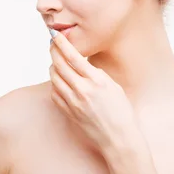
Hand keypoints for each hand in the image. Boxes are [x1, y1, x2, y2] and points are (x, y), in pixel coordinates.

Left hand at [48, 30, 138, 154]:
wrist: (118, 138)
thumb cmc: (121, 112)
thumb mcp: (113, 86)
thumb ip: (96, 74)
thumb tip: (81, 64)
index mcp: (97, 80)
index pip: (73, 56)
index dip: (62, 44)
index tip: (56, 35)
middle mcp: (82, 90)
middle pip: (60, 64)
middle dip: (54, 51)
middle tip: (53, 44)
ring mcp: (73, 102)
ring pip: (54, 77)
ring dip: (53, 66)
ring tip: (56, 61)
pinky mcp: (68, 111)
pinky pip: (55, 92)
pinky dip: (54, 83)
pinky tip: (59, 79)